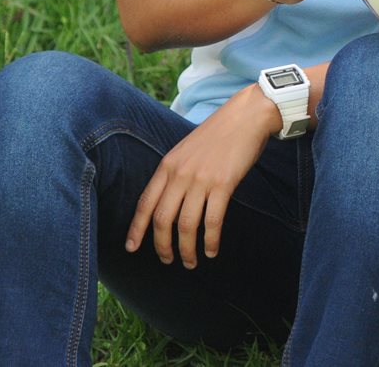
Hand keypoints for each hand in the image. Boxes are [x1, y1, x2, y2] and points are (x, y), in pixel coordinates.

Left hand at [125, 84, 280, 267]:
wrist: (246, 116)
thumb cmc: (219, 133)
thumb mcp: (187, 149)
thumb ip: (175, 172)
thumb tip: (169, 202)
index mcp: (168, 165)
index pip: (145, 203)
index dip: (136, 229)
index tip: (131, 248)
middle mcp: (180, 174)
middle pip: (162, 220)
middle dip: (162, 246)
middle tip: (168, 260)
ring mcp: (201, 179)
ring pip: (186, 225)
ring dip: (186, 249)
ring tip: (191, 262)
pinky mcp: (223, 184)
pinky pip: (212, 221)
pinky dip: (210, 241)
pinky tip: (212, 250)